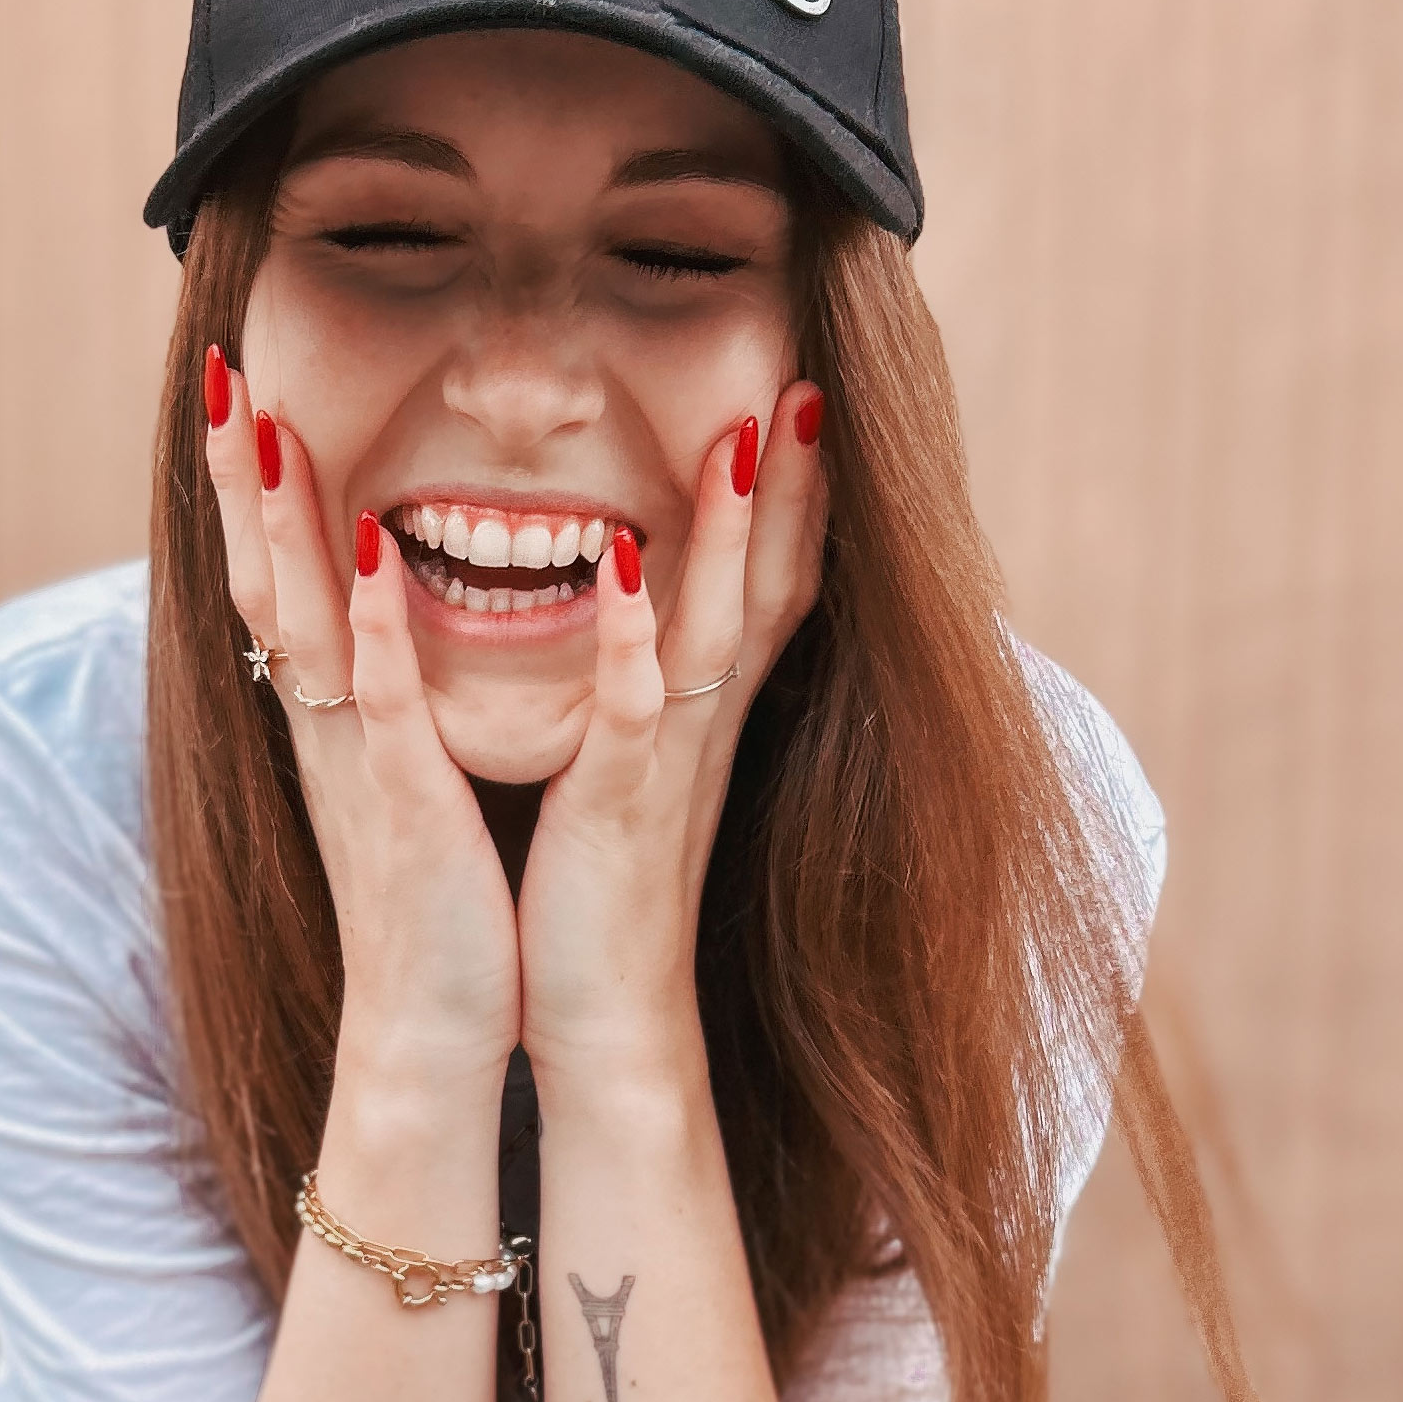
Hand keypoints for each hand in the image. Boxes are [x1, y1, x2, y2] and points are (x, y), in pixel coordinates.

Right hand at [204, 349, 522, 1091]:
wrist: (433, 1033)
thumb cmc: (438, 908)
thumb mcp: (404, 788)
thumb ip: (391, 712)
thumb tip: (388, 646)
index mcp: (336, 721)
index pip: (279, 583)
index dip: (255, 492)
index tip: (241, 393)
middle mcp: (328, 731)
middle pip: (261, 579)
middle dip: (241, 476)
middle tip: (219, 371)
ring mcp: (357, 766)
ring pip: (301, 621)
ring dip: (279, 520)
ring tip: (263, 417)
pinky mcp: (405, 812)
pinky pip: (383, 705)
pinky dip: (370, 628)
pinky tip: (366, 551)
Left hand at [516, 384, 829, 1078]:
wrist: (598, 1020)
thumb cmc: (593, 895)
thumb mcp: (626, 778)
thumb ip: (637, 703)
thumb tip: (634, 633)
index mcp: (696, 718)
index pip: (763, 588)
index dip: (791, 501)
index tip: (801, 403)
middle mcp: (702, 729)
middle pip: (771, 585)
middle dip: (791, 485)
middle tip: (809, 381)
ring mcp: (670, 766)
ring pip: (721, 626)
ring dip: (737, 530)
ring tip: (748, 430)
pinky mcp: (620, 809)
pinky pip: (633, 708)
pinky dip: (631, 632)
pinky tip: (623, 558)